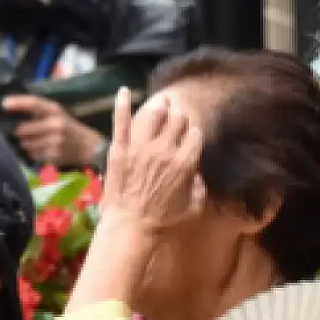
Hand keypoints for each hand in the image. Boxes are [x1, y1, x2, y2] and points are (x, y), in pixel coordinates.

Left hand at [2, 95, 105, 168]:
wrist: (90, 147)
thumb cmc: (70, 128)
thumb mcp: (58, 114)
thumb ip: (39, 112)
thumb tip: (10, 110)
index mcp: (56, 111)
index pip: (34, 103)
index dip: (18, 103)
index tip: (4, 104)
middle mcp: (55, 125)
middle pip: (22, 129)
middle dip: (19, 131)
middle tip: (21, 132)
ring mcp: (54, 142)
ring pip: (26, 144)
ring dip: (26, 143)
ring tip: (36, 141)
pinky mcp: (54, 156)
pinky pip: (33, 155)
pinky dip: (34, 153)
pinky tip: (44, 150)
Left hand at [100, 87, 206, 232]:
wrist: (131, 228)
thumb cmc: (165, 223)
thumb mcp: (194, 208)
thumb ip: (200, 187)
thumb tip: (198, 175)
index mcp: (185, 163)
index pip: (195, 134)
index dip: (193, 133)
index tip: (190, 135)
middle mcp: (165, 150)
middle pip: (177, 120)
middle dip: (179, 117)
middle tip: (176, 117)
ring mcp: (140, 147)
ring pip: (154, 115)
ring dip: (159, 106)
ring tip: (161, 103)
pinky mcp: (120, 149)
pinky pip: (121, 121)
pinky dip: (122, 104)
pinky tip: (123, 91)